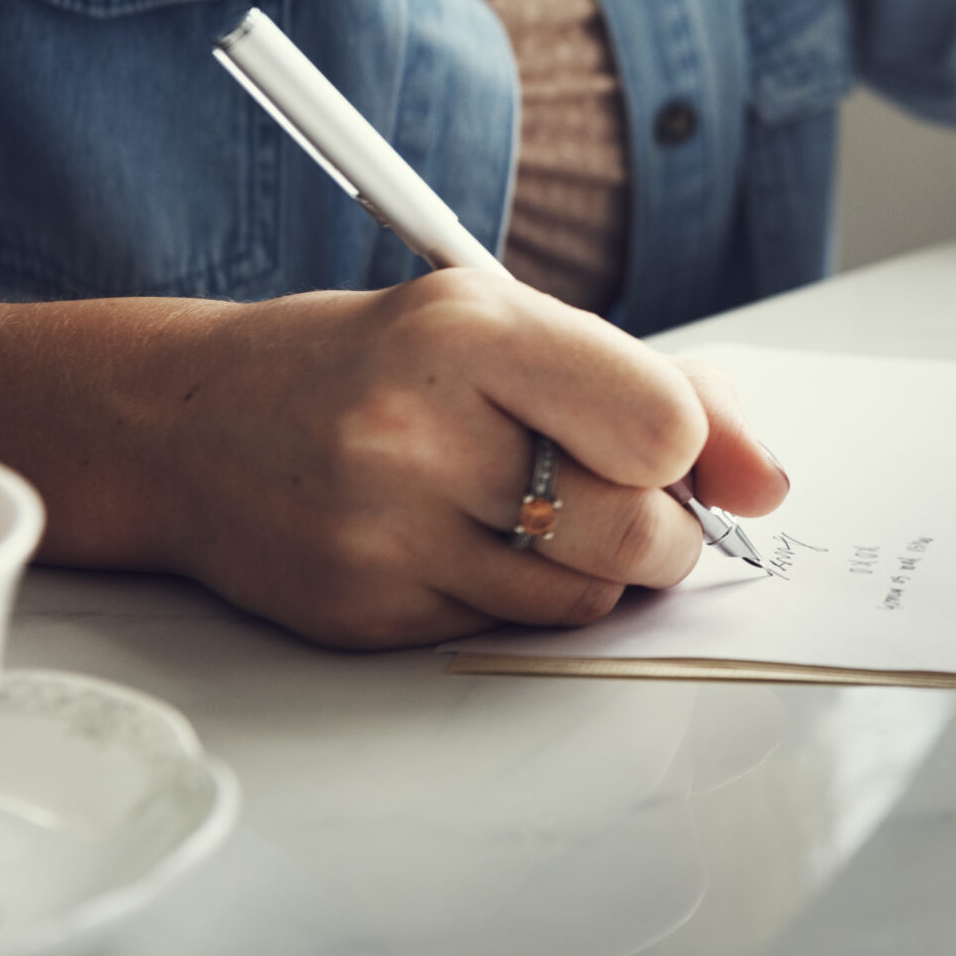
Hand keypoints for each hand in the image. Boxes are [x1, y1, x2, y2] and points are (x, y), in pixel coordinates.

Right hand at [146, 272, 788, 648]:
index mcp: (467, 331)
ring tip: (541, 514)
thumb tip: (766, 482)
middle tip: (636, 506)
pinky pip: (508, 630)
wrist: (188, 424)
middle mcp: (415, 430)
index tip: (668, 447)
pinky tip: (466, 543)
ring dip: (597, 571)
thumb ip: (653, 384)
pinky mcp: (360, 613)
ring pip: (584, 600)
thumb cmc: (375, 363)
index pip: (658, 423)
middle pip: (634, 531)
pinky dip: (519, 598)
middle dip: (666, 531)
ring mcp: (380, 532)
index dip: (688, 449)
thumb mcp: (504, 324)